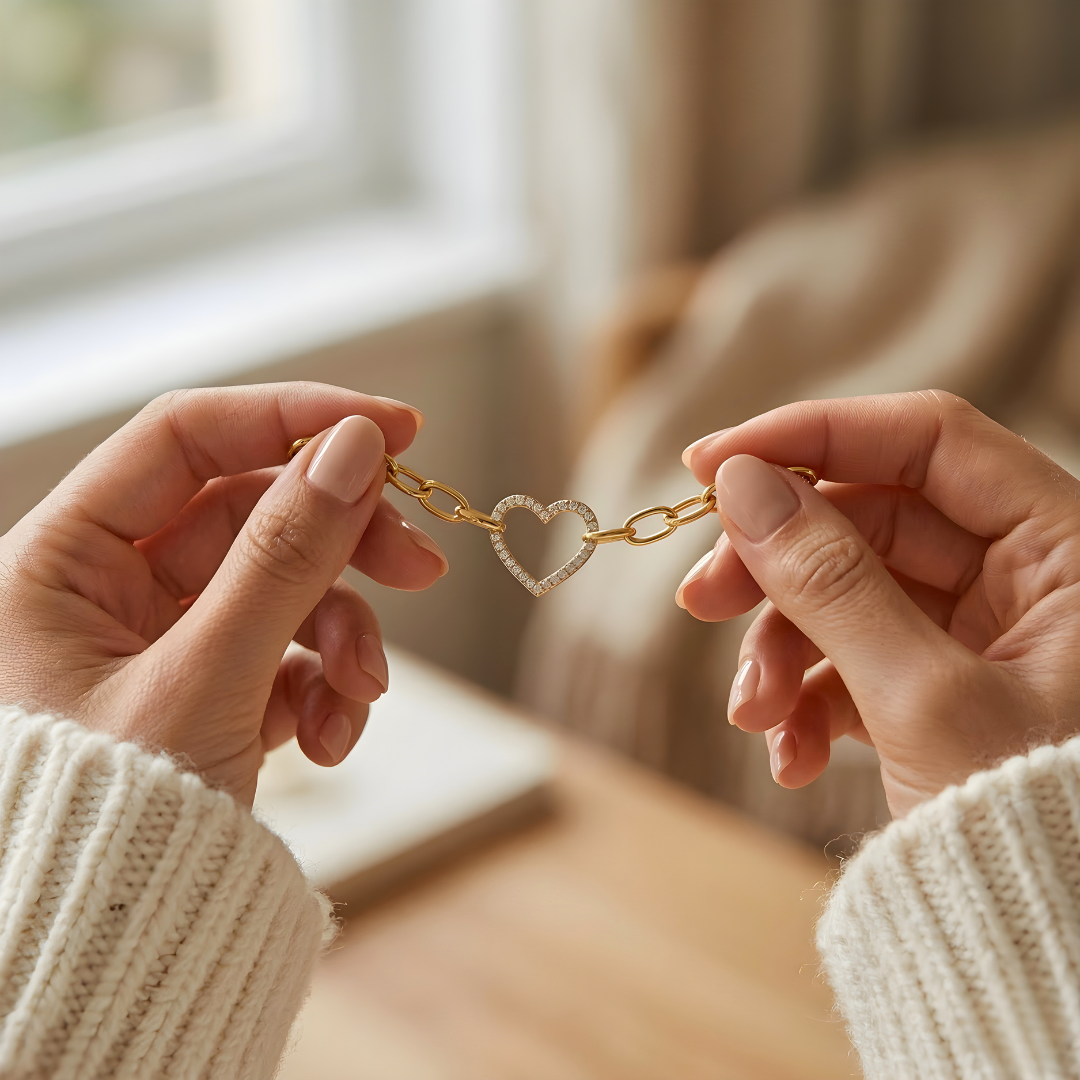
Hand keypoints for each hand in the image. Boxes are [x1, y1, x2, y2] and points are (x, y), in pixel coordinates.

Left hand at [0, 383, 447, 805]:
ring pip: (282, 590)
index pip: (186, 439)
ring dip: (342, 636)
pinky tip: (331, 738)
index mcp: (61, 561)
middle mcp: (106, 590)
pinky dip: (320, 688)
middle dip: (342, 545)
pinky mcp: (203, 690)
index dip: (293, 419)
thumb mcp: (205, 679)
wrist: (95, 962)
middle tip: (422, 566)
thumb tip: (357, 448)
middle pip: (252, 515)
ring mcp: (159, 642)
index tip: (394, 430)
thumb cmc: (100, 828)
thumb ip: (284, 557)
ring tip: (366, 697)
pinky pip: (282, 656)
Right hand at [677, 390, 1079, 816]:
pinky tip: (791, 754)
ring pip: (847, 594)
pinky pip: (855, 659)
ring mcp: (981, 633)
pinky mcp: (941, 685)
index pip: (927, 440)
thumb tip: (741, 483)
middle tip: (699, 600)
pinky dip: (810, 699)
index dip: (813, 437)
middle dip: (775, 566)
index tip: (710, 465)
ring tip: (752, 716)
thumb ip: (828, 579)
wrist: (1047, 950)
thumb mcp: (922, 697)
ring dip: (782, 650)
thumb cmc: (1035, 832)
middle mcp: (1027, 577)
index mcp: (1066, 549)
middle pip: (869, 520)